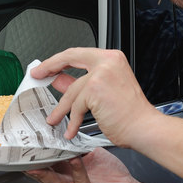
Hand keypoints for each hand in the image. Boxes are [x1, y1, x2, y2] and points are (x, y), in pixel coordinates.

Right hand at [26, 147, 147, 182]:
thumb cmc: (112, 177)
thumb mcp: (91, 157)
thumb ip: (78, 148)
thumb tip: (69, 131)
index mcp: (67, 174)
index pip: (47, 165)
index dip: (36, 155)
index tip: (28, 143)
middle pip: (46, 174)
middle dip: (34, 163)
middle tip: (25, 151)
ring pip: (56, 181)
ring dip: (47, 170)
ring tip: (40, 158)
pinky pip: (80, 181)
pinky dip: (76, 169)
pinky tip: (74, 159)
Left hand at [31, 48, 156, 146]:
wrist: (144, 128)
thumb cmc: (130, 114)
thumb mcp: (102, 93)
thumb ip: (80, 85)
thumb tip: (58, 80)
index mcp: (112, 59)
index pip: (79, 53)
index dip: (59, 60)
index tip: (47, 67)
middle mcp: (108, 61)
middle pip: (70, 58)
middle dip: (50, 67)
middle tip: (38, 75)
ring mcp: (101, 73)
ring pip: (72, 90)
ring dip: (62, 108)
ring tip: (55, 119)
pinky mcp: (95, 88)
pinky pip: (76, 105)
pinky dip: (73, 120)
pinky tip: (71, 129)